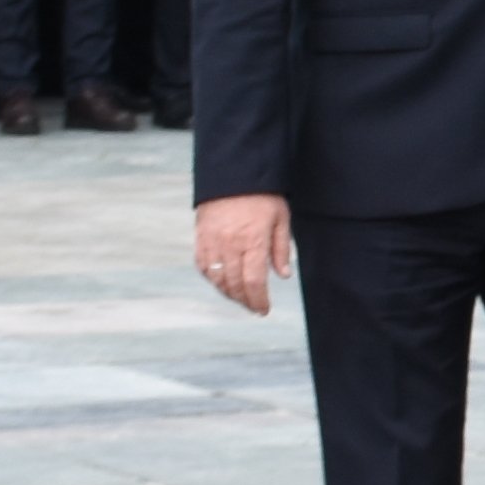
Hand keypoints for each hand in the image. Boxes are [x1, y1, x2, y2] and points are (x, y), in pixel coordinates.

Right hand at [196, 196, 292, 314]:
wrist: (233, 174)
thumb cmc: (263, 196)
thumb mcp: (281, 219)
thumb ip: (281, 248)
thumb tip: (284, 275)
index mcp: (253, 241)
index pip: (254, 281)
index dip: (258, 300)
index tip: (263, 309)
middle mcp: (230, 245)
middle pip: (234, 284)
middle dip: (245, 300)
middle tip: (254, 307)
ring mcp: (212, 242)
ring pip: (216, 279)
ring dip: (228, 293)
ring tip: (241, 297)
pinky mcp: (200, 238)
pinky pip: (202, 266)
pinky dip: (212, 278)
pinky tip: (222, 282)